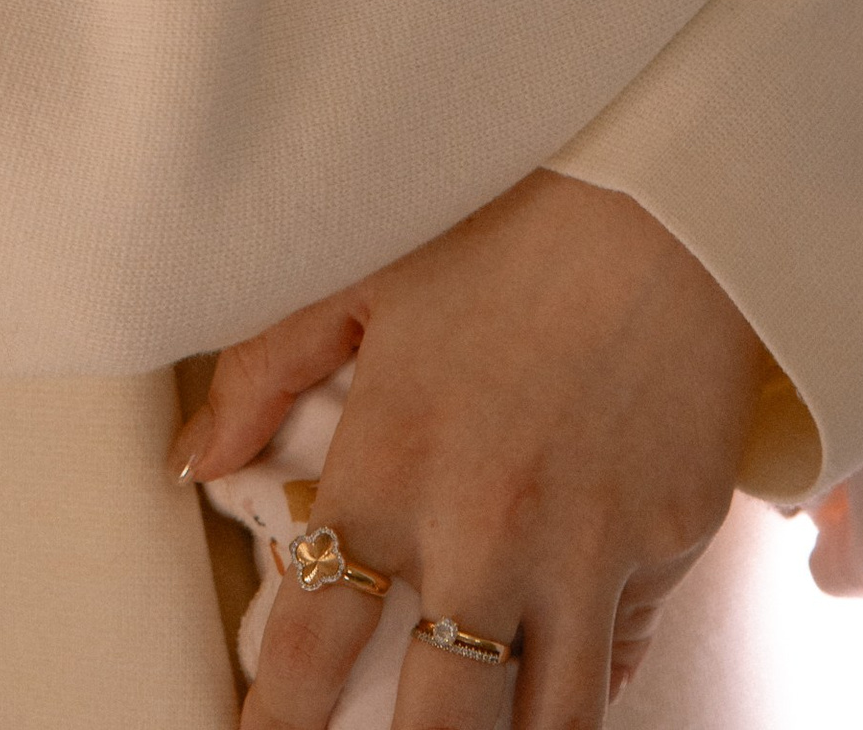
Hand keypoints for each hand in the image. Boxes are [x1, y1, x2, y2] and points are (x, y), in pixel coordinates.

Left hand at [174, 171, 764, 722]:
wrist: (670, 188)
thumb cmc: (510, 221)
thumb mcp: (364, 272)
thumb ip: (264, 370)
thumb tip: (192, 460)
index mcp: (391, 472)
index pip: (309, 646)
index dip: (275, 723)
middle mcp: (483, 534)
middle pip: (435, 728)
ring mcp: (585, 551)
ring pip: (547, 727)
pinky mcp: (669, 543)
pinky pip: (625, 655)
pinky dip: (594, 677)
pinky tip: (569, 680)